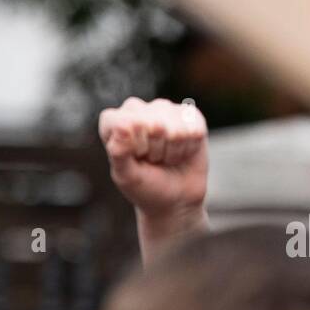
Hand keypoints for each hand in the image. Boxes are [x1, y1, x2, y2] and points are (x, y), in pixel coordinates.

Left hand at [99, 96, 208, 225]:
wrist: (174, 200)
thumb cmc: (146, 187)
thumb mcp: (127, 177)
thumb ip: (118, 152)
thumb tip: (122, 125)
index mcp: (114, 122)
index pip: (125, 122)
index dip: (134, 146)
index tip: (136, 159)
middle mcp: (138, 109)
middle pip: (154, 125)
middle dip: (156, 150)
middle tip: (153, 160)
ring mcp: (164, 109)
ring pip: (175, 129)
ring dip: (173, 151)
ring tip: (166, 157)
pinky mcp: (189, 115)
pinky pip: (194, 129)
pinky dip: (190, 147)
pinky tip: (182, 152)